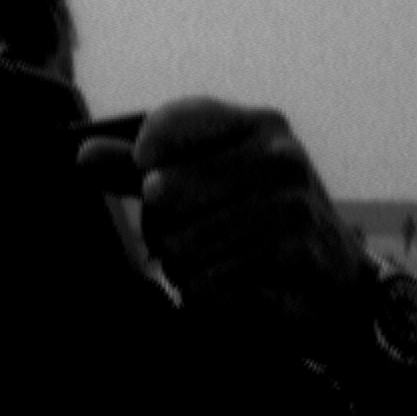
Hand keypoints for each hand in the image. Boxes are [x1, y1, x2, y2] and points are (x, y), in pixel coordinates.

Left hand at [133, 99, 368, 347]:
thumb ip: (144, 169)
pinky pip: (208, 280)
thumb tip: (83, 154)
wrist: (333, 278)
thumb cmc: (259, 221)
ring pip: (182, 243)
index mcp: (259, 125)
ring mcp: (290, 204)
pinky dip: (206, 292)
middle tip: (186, 237)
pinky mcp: (292, 255)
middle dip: (164, 224)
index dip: (143, 155)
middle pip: (166, 189)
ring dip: (184, 266)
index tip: (146, 175)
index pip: (171, 123)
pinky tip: (230, 286)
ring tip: (213, 264)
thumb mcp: (207, 182)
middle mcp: (279, 156)